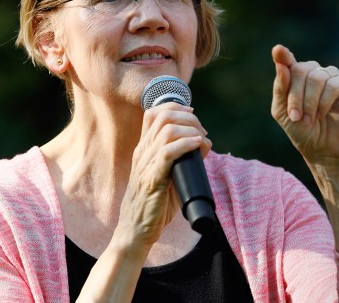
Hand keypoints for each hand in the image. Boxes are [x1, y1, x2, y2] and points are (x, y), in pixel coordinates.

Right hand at [116, 102, 210, 249]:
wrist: (135, 232)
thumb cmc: (154, 206)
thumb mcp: (166, 176)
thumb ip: (178, 160)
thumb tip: (202, 146)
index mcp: (143, 149)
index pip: (153, 113)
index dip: (176, 107)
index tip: (193, 115)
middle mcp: (142, 152)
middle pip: (164, 116)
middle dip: (189, 118)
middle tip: (202, 132)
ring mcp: (145, 165)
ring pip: (167, 130)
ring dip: (191, 130)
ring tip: (203, 141)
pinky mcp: (152, 180)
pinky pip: (167, 153)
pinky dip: (186, 144)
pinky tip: (198, 146)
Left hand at [272, 44, 338, 256]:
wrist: (324, 150)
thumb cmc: (303, 131)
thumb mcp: (283, 111)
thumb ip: (281, 86)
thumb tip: (281, 61)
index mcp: (297, 76)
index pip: (289, 62)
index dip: (284, 56)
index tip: (278, 51)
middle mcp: (315, 72)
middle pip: (301, 70)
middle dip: (296, 97)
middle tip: (296, 118)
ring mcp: (333, 76)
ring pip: (317, 77)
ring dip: (310, 102)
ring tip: (311, 119)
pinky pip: (334, 84)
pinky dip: (325, 101)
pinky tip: (324, 113)